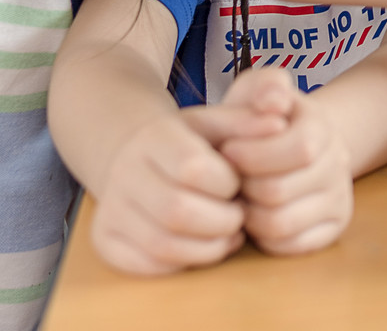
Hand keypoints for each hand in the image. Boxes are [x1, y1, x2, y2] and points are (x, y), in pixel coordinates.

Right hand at [88, 103, 281, 274]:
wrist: (135, 158)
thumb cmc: (189, 142)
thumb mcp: (218, 122)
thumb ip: (249, 121)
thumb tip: (280, 122)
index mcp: (153, 136)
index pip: (192, 168)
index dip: (226, 183)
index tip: (238, 183)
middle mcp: (123, 172)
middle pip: (177, 211)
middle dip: (222, 221)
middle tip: (239, 216)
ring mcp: (110, 208)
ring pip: (163, 244)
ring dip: (209, 247)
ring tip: (229, 233)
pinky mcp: (106, 240)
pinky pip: (149, 264)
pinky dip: (186, 261)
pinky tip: (205, 245)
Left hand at [216, 68, 356, 255]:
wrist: (289, 144)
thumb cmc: (261, 120)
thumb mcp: (257, 91)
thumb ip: (263, 86)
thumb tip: (273, 102)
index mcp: (322, 128)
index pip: (298, 148)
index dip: (252, 154)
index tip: (227, 149)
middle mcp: (339, 164)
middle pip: (280, 191)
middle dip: (243, 186)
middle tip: (230, 179)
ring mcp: (338, 199)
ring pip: (281, 224)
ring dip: (249, 213)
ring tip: (240, 197)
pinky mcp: (331, 230)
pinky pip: (290, 247)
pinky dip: (264, 237)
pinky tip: (256, 214)